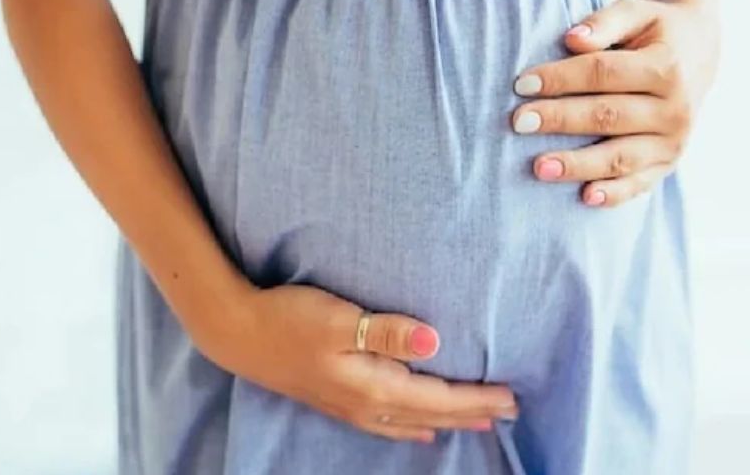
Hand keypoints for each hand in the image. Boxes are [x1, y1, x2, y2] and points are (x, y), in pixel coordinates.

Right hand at [193, 284, 519, 442]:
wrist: (237, 333)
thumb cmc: (287, 319)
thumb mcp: (337, 318)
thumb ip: (385, 330)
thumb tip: (434, 339)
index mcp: (373, 386)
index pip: (439, 397)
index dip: (476, 399)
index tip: (512, 396)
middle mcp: (367, 405)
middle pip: (432, 413)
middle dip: (472, 413)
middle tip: (511, 410)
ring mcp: (349, 407)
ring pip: (412, 421)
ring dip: (447, 421)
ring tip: (479, 423)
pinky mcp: (336, 399)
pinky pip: (389, 423)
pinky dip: (412, 426)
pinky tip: (418, 430)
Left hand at [509, 0, 718, 207]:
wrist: (699, 56)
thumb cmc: (653, 32)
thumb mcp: (636, 13)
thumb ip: (605, 22)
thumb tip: (572, 39)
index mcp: (666, 67)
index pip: (604, 73)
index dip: (561, 78)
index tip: (522, 83)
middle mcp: (674, 109)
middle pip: (608, 116)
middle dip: (560, 119)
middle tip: (518, 123)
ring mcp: (673, 141)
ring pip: (621, 156)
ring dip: (579, 164)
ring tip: (539, 167)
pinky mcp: (667, 164)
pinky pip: (639, 184)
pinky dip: (614, 194)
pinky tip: (585, 198)